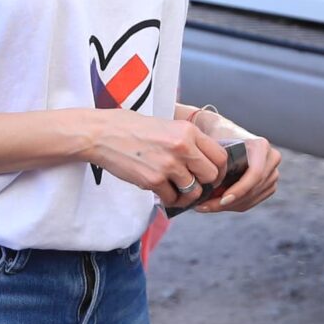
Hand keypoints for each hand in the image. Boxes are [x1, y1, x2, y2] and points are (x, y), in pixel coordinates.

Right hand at [86, 109, 227, 209]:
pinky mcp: (153, 180)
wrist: (103, 134)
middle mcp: (182, 147)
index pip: (220, 156)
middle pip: (211, 176)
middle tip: (194, 185)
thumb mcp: (166, 125)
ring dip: (187, 195)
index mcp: (188, 131)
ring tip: (176, 190)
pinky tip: (160, 191)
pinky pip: (172, 198)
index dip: (219, 170)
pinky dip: (169, 199)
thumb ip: (186, 141)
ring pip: (194, 191)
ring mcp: (168, 165)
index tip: (210, 176)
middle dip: (205, 184)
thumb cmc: (132, 128)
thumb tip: (204, 162)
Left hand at [185, 109, 281, 213]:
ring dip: (229, 205)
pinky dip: (234, 205)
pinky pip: (252, 202)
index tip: (222, 199)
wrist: (225, 134)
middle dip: (229, 201)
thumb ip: (213, 163)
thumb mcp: (215, 146)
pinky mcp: (269, 186)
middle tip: (205, 206)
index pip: (256, 173)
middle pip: (254, 189)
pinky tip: (217, 203)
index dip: (240, 189)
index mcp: (261, 145)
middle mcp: (272, 159)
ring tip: (206, 205)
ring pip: (252, 198)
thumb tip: (205, 190)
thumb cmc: (218, 138)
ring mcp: (273, 173)